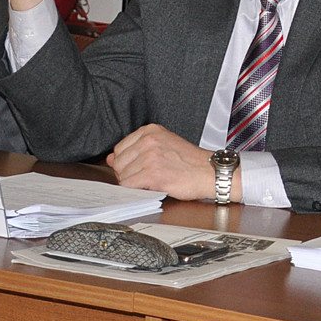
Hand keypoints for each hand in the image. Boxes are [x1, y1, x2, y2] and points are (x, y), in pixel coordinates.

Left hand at [106, 124, 226, 201]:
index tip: (137, 168)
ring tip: (152, 181)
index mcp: (150, 130)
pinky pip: (129, 186)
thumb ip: (137, 149)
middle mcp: (148, 140)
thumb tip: (111, 159)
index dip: (126, 162)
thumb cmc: (190, 161)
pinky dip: (136, 190)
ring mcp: (149, 156)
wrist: (209, 172)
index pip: (120, 148)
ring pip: (123, 176)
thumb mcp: (164, 145)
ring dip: (134, 183)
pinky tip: (151, 187)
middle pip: (118, 162)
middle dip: (127, 173)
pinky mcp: (152, 174)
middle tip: (146, 177)